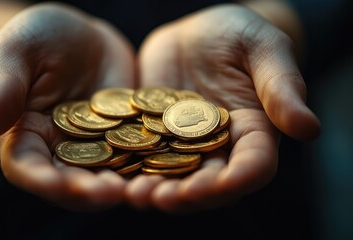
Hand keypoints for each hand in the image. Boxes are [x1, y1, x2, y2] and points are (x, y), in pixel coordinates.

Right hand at [0, 3, 135, 210]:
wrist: (82, 36)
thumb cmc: (38, 38)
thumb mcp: (15, 52)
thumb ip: (2, 87)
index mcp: (27, 136)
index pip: (27, 167)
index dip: (43, 181)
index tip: (62, 186)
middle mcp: (61, 150)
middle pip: (72, 182)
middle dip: (90, 191)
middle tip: (113, 192)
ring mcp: (97, 147)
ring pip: (108, 175)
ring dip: (125, 185)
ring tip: (143, 188)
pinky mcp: (127, 138)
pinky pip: (138, 155)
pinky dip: (149, 163)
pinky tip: (167, 165)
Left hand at [125, 4, 320, 212]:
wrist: (198, 33)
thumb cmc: (239, 35)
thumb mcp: (264, 50)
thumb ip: (282, 86)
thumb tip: (309, 128)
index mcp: (251, 132)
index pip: (252, 166)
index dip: (237, 180)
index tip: (217, 186)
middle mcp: (217, 147)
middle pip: (207, 182)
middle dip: (187, 195)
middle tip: (162, 199)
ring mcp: (182, 144)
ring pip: (172, 176)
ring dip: (154, 189)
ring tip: (134, 194)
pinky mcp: (152, 135)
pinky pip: (141, 156)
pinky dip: (129, 168)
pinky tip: (111, 173)